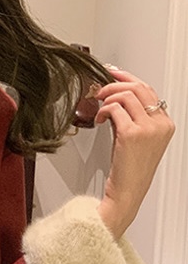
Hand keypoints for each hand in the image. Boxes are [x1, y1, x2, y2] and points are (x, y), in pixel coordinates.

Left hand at [94, 68, 174, 237]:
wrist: (127, 191)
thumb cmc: (129, 166)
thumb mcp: (134, 136)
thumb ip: (131, 116)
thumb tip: (113, 95)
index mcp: (165, 123)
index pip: (148, 90)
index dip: (127, 78)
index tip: (111, 73)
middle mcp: (161, 124)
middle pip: (138, 88)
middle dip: (114, 84)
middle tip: (99, 89)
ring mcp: (149, 128)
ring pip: (125, 96)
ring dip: (106, 98)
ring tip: (98, 109)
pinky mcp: (133, 134)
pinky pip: (115, 109)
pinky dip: (103, 110)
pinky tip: (99, 119)